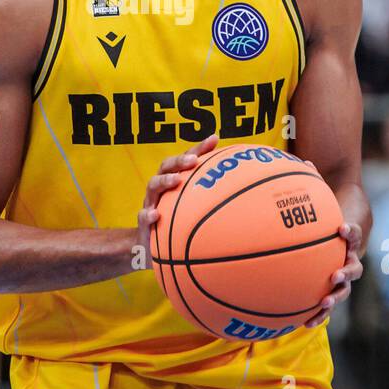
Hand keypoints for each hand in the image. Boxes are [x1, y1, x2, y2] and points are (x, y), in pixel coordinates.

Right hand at [137, 134, 218, 269]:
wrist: (151, 248)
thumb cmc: (178, 225)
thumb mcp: (196, 212)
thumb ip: (214, 200)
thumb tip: (246, 191)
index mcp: (175, 181)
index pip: (186, 159)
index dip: (199, 147)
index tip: (214, 139)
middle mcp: (161, 189)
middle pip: (166, 166)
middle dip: (179, 161)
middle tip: (193, 160)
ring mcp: (151, 203)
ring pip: (152, 186)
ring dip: (164, 181)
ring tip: (175, 180)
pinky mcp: (144, 223)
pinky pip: (142, 217)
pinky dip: (147, 214)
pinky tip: (155, 215)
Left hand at [305, 177, 364, 328]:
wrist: (345, 219)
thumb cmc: (332, 204)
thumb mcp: (327, 192)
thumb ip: (315, 180)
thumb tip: (303, 160)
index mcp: (351, 233)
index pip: (354, 232)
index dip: (351, 231)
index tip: (342, 228)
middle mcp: (351, 255)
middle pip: (354, 266)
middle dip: (346, 272)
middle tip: (336, 274)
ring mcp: (344, 271)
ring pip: (344, 288)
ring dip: (336, 296)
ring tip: (325, 302)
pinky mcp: (333, 285)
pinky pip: (327, 301)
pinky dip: (319, 313)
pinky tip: (303, 324)